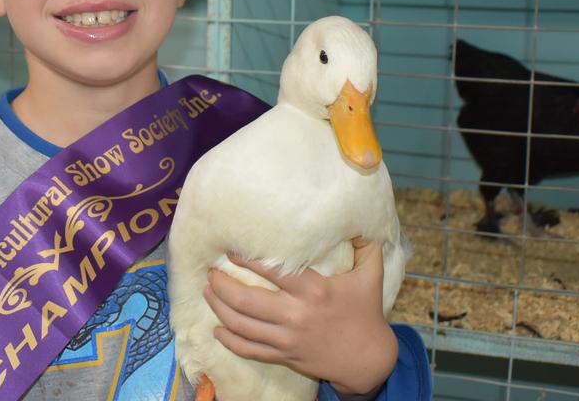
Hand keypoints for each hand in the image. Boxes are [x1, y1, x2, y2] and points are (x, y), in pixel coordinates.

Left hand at [203, 237, 398, 395]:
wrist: (368, 360)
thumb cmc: (367, 312)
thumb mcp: (371, 275)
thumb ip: (365, 245)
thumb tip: (357, 218)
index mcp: (315, 291)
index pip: (274, 271)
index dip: (248, 259)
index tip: (230, 249)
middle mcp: (296, 315)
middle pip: (247, 300)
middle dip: (222, 284)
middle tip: (210, 271)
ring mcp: (287, 339)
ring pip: (242, 325)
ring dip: (219, 308)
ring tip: (207, 291)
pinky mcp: (284, 356)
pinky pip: (249, 350)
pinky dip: (229, 341)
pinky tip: (217, 329)